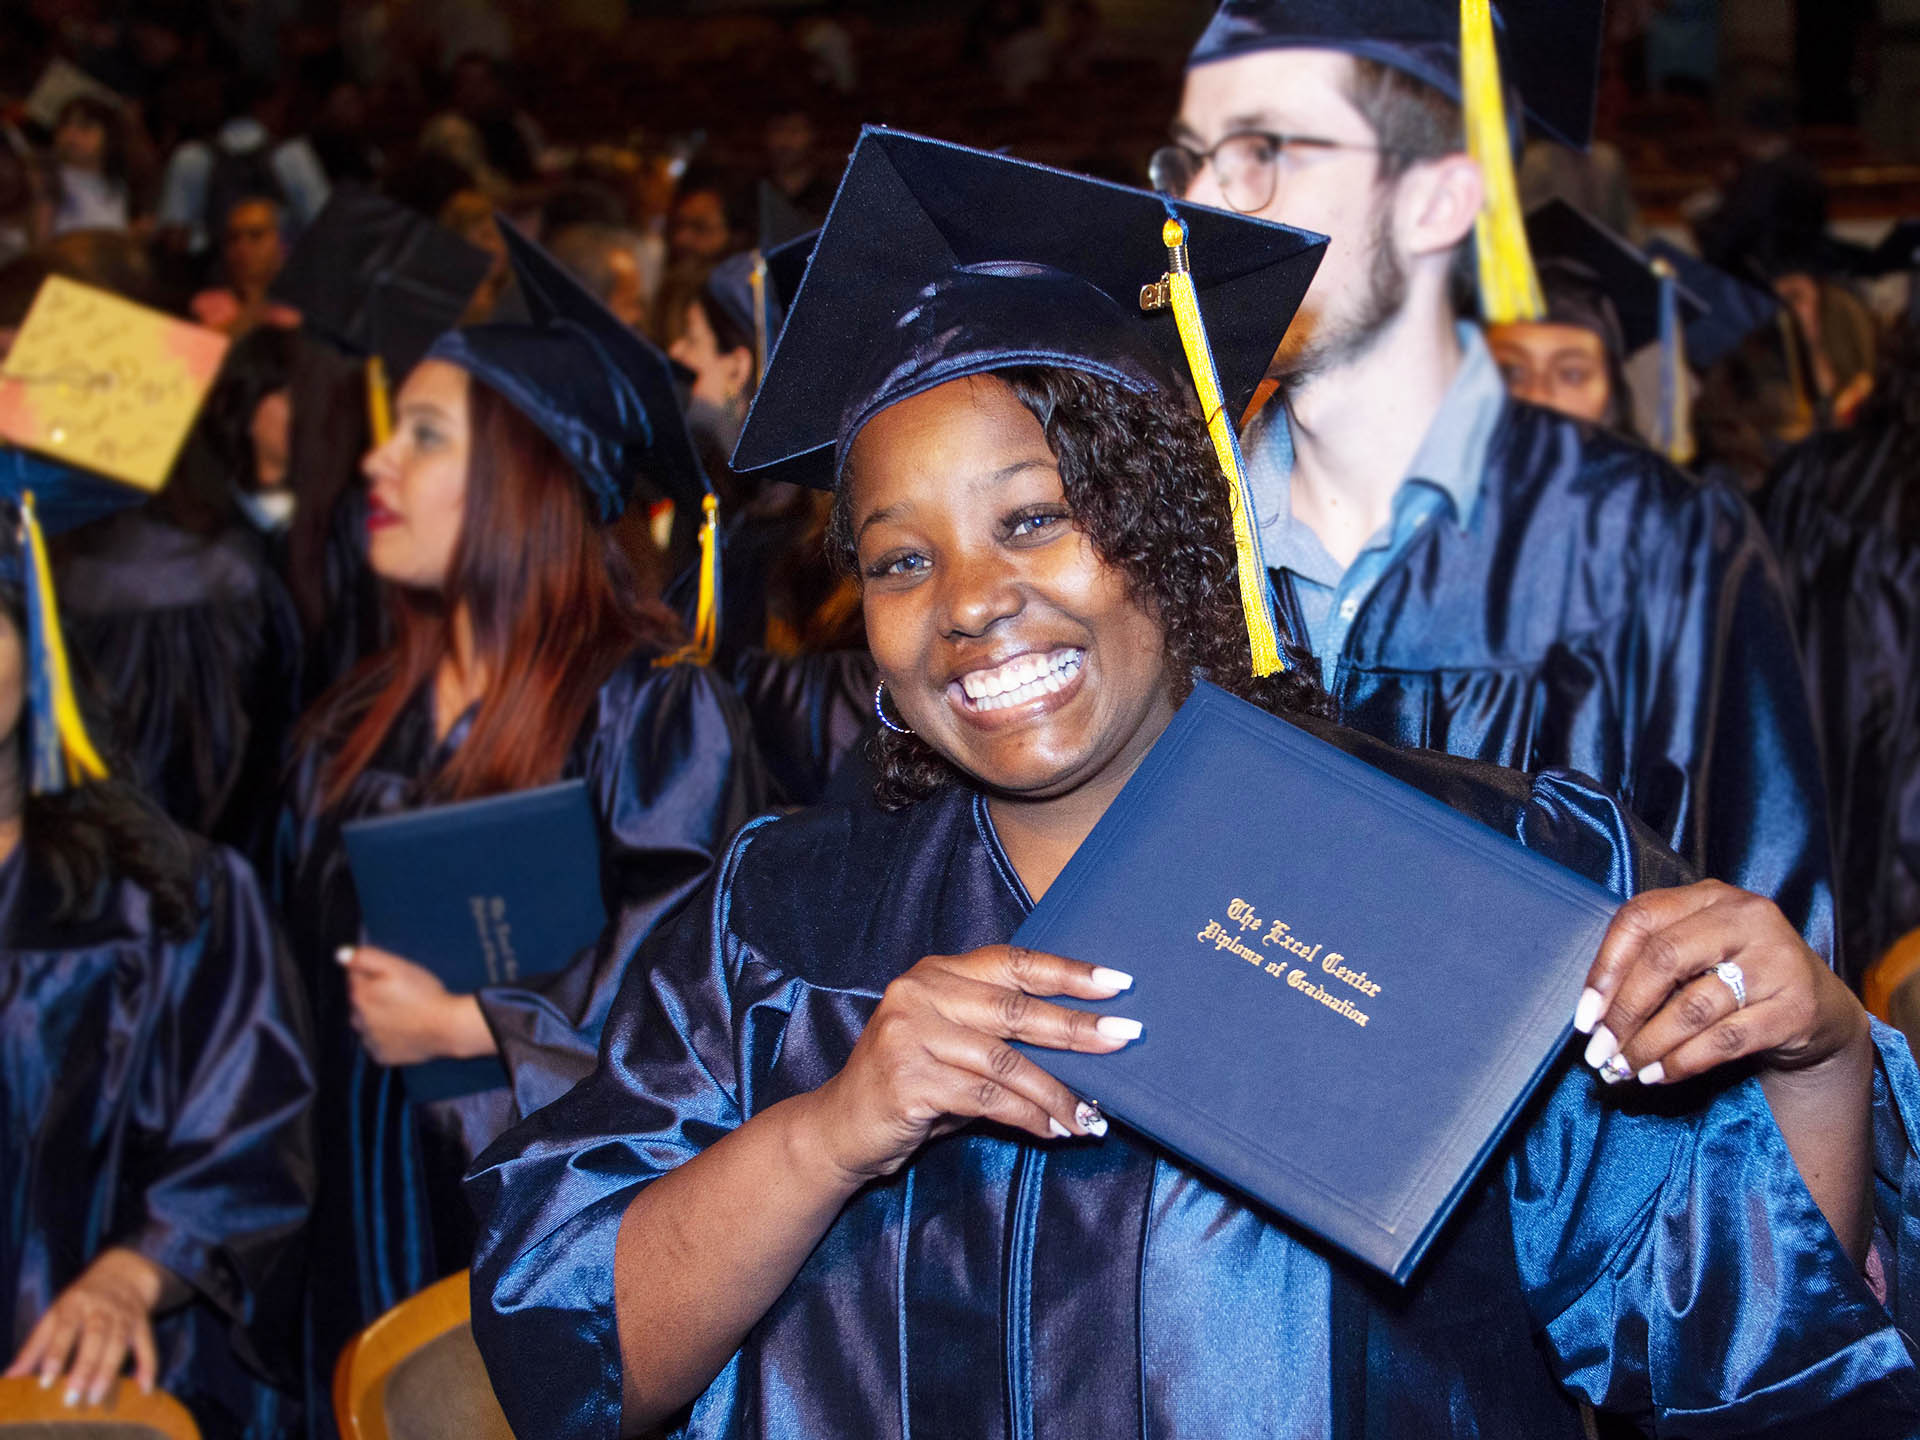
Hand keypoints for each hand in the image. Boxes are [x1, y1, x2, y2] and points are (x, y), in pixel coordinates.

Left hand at [3, 1248, 167, 1405]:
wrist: (123, 1272)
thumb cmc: (80, 1300)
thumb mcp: (55, 1314)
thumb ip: (34, 1346)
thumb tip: (12, 1375)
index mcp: (74, 1304)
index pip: (64, 1329)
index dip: (55, 1355)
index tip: (45, 1381)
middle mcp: (101, 1309)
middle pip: (95, 1338)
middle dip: (84, 1368)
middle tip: (72, 1396)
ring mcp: (124, 1316)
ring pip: (118, 1344)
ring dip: (108, 1371)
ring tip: (96, 1397)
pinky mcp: (142, 1324)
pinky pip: (147, 1345)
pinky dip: (148, 1366)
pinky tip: (144, 1387)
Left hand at [339, 945, 495, 1066]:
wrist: (448, 1027)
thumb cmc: (425, 995)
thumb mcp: (397, 967)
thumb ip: (366, 958)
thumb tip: (340, 955)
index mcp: (360, 996)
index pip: (355, 978)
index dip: (373, 974)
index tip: (391, 976)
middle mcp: (358, 1021)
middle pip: (360, 1003)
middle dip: (374, 997)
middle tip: (401, 994)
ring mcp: (370, 1041)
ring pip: (368, 1025)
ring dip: (379, 1018)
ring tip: (405, 1013)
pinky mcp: (382, 1056)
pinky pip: (378, 1044)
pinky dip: (387, 1037)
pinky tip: (405, 1029)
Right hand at [802, 945, 1140, 1185]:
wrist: (839, 1130)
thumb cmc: (911, 1086)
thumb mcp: (954, 1047)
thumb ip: (1001, 1036)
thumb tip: (1085, 1046)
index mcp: (936, 973)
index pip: (1013, 963)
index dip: (1067, 972)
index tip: (1117, 982)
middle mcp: (919, 992)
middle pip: (1015, 1009)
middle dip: (1077, 1028)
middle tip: (1126, 1038)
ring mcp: (909, 1034)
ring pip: (1005, 1060)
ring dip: (1056, 1092)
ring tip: (1090, 1116)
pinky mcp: (907, 1079)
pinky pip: (986, 1098)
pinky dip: (1026, 1116)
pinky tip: (1051, 1130)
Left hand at [1574, 882, 1869, 1087]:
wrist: (1818, 1010)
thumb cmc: (1736, 977)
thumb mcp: (1697, 953)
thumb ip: (1650, 963)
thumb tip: (1592, 1016)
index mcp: (1709, 895)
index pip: (1640, 918)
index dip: (1604, 969)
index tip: (1585, 1017)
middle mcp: (1746, 917)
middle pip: (1663, 960)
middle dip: (1624, 1012)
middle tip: (1600, 1051)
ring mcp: (1776, 960)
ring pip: (1693, 1006)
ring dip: (1649, 1044)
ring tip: (1624, 1068)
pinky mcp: (1796, 1008)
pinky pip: (1725, 1040)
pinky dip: (1683, 1061)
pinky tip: (1659, 1075)